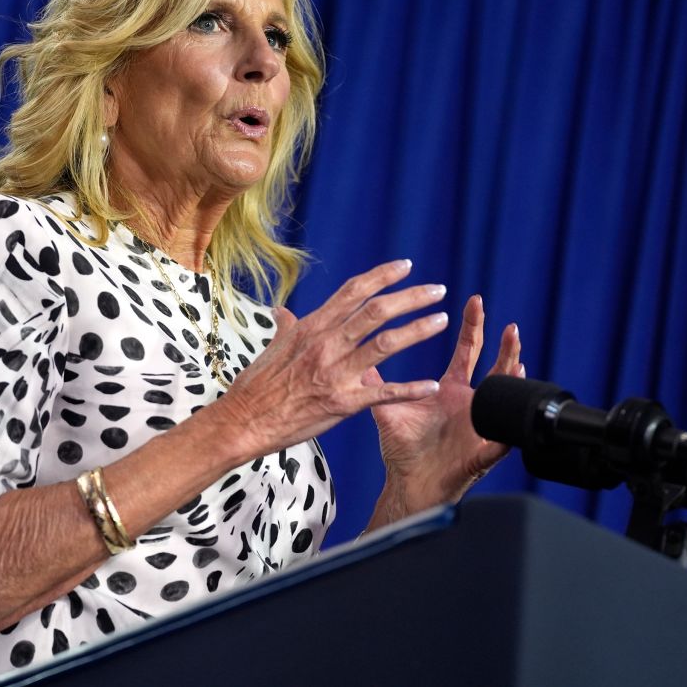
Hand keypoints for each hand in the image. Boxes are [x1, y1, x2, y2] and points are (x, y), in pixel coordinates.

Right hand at [215, 260, 449, 461]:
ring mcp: (336, 372)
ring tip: (442, 321)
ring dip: (418, 330)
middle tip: (438, 291)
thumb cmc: (256, 385)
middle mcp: (327, 343)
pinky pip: (384, 392)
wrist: (244, 420)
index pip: (354, 291)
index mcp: (312, 326)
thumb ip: (286, 327)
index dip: (383, 276)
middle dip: (412, 297)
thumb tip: (283, 311)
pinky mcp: (343, 403)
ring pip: (386, 343)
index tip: (406, 266)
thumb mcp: (272, 347)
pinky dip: (411, 388)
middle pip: (377, 311)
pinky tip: (432, 385)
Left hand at [369, 295, 523, 512]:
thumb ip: (378, 382)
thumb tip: (360, 352)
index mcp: (449, 389)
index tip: (475, 300)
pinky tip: (511, 423)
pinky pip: (499, 441)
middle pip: (492, 368)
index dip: (471, 326)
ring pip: (504, 399)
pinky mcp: (482, 453)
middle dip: (504, 346)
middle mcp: (469, 403)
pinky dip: (506, 431)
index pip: (466, 351)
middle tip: (511, 326)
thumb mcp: (388, 408)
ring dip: (512, 382)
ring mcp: (479, 426)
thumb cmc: (402, 448)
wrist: (410, 484)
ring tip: (518, 362)